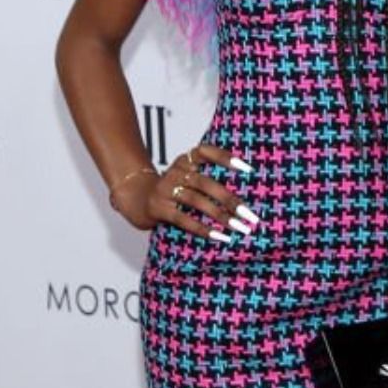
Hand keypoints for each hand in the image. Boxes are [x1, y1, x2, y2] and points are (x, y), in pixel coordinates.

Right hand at [128, 143, 255, 241]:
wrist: (138, 200)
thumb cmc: (174, 189)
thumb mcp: (188, 177)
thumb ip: (210, 178)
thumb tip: (245, 197)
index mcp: (186, 160)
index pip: (205, 151)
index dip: (225, 157)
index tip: (247, 169)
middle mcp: (175, 172)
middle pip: (206, 183)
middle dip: (230, 200)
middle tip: (249, 215)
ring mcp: (165, 189)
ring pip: (196, 201)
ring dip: (220, 215)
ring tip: (238, 227)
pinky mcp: (158, 208)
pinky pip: (183, 219)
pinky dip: (202, 228)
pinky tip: (219, 236)